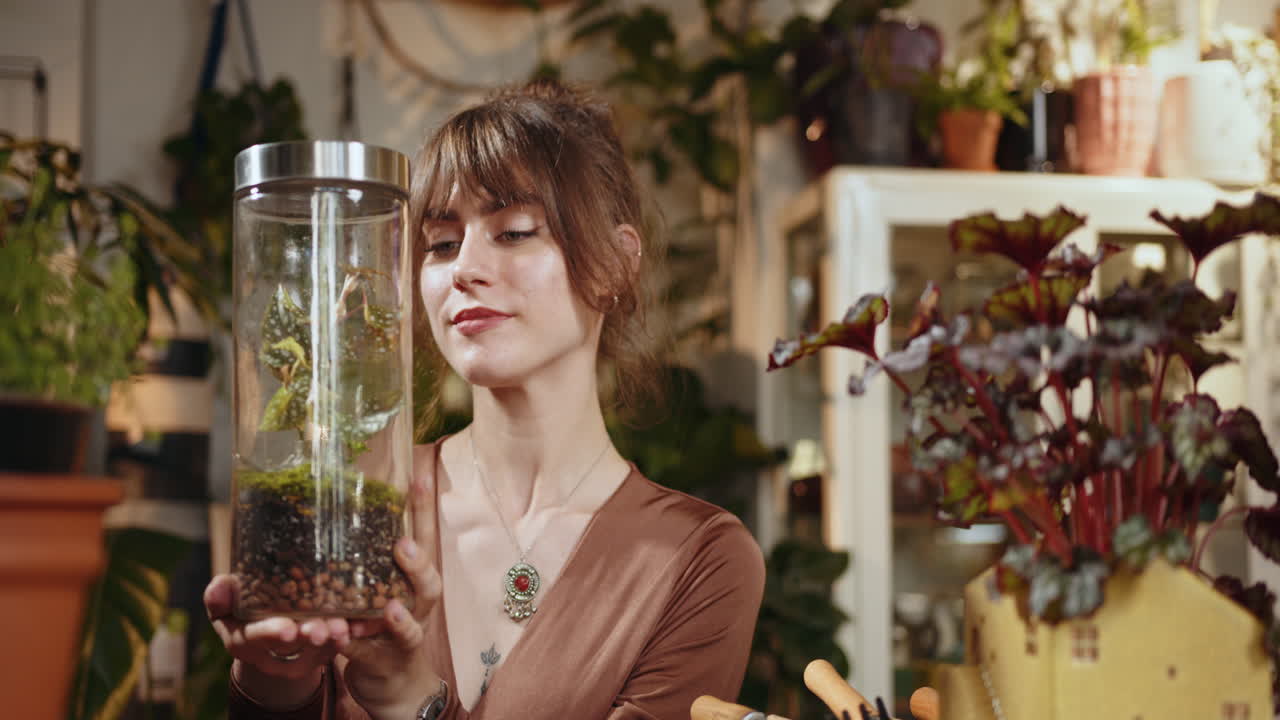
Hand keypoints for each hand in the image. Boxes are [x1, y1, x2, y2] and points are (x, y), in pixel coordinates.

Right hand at [204, 574, 349, 708]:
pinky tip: (354, 628)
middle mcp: (265, 655)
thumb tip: (221, 585)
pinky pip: (328, 654)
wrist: (260, 631)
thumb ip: (220, 595)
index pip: (254, 638)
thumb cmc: (240, 608)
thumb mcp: (226, 602)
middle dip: (306, 638)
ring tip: (342, 629)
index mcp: (241, 638)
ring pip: (311, 656)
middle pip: (288, 650)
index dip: (270, 633)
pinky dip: (341, 641)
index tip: (288, 629)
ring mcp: (289, 662)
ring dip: (328, 642)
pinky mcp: (311, 660)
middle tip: (320, 630)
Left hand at [340, 475, 445, 718]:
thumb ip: (369, 553)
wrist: (393, 681)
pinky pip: (370, 653)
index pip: (425, 539)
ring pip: (409, 626)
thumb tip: (346, 500)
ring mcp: (404, 636)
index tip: (421, 476)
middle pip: (429, 583)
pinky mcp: (383, 661)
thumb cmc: (384, 621)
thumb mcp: (381, 583)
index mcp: (416, 580)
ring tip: (389, 607)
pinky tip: (343, 635)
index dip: (424, 510)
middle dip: (418, 564)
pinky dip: (356, 645)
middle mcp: (417, 606)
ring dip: (398, 616)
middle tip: (404, 545)